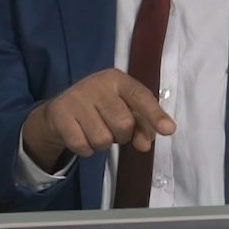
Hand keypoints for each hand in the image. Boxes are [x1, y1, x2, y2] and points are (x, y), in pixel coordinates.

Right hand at [22, 68, 175, 172]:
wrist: (61, 108)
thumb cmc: (101, 108)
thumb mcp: (124, 109)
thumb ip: (141, 126)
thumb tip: (145, 145)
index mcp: (117, 79)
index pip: (140, 97)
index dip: (155, 114)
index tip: (168, 130)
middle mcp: (96, 84)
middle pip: (124, 124)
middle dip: (122, 135)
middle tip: (112, 129)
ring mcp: (76, 98)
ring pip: (102, 139)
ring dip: (102, 144)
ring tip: (95, 131)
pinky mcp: (60, 115)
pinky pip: (82, 146)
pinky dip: (86, 149)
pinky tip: (81, 136)